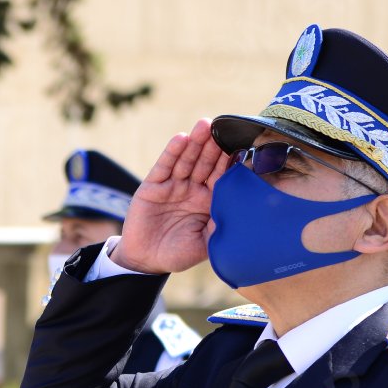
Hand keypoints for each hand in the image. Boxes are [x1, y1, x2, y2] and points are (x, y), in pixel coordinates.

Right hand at [113, 119, 229, 274]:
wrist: (145, 262)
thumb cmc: (178, 254)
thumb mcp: (205, 244)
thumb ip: (220, 225)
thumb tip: (240, 207)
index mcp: (208, 201)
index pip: (221, 175)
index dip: (229, 160)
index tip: (242, 143)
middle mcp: (192, 190)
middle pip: (205, 162)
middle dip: (213, 145)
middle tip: (223, 126)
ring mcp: (172, 186)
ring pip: (186, 160)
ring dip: (195, 142)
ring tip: (204, 125)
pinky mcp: (153, 186)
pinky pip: (164, 166)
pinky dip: (172, 153)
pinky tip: (181, 139)